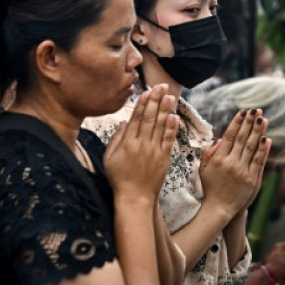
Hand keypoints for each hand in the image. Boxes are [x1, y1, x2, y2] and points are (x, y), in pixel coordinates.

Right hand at [105, 84, 177, 201]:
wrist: (135, 198)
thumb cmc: (119, 179)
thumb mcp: (109, 158)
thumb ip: (116, 139)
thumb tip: (125, 122)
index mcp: (127, 143)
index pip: (136, 118)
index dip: (143, 103)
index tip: (147, 91)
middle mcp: (142, 145)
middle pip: (150, 118)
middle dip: (156, 100)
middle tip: (161, 86)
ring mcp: (154, 151)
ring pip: (161, 126)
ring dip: (165, 109)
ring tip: (170, 95)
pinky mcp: (164, 158)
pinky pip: (169, 140)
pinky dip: (172, 127)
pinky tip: (174, 116)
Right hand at [200, 109, 270, 217]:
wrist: (219, 209)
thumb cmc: (209, 187)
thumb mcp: (203, 169)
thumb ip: (210, 153)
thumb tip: (222, 138)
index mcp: (219, 159)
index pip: (230, 136)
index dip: (237, 123)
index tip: (243, 112)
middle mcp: (232, 164)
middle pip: (243, 139)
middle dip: (250, 123)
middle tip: (255, 110)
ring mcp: (243, 172)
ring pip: (252, 148)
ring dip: (258, 132)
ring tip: (263, 119)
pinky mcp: (253, 180)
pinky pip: (260, 162)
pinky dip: (264, 150)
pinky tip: (267, 139)